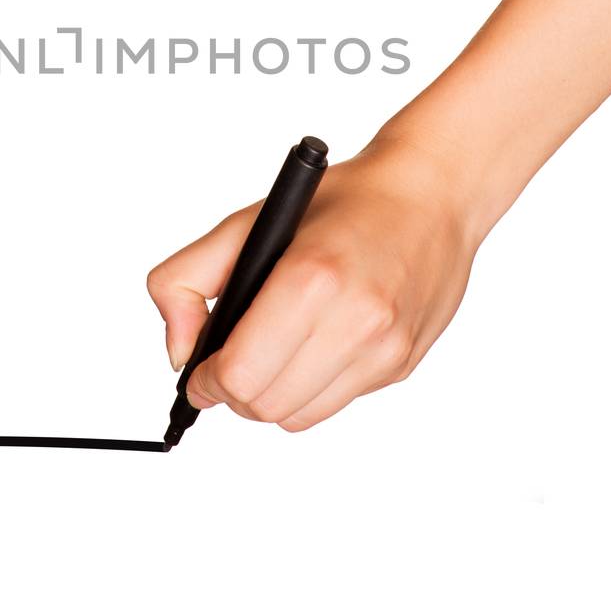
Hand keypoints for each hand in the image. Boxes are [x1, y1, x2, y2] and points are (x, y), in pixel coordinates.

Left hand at [146, 132, 481, 431]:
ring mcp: (384, 348)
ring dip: (272, 395)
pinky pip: (335, 403)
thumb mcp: (246, 222)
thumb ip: (187, 280)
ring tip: (270, 354)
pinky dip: (311, 388)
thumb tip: (179, 350)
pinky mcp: (401, 365)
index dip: (207, 380)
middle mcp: (356, 320)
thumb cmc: (344, 202)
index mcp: (311, 279)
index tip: (201, 373)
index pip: (240, 373)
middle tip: (229, 365)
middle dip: (234, 392)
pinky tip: (314, 346)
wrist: (431, 194)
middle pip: (266, 405)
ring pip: (299, 416)